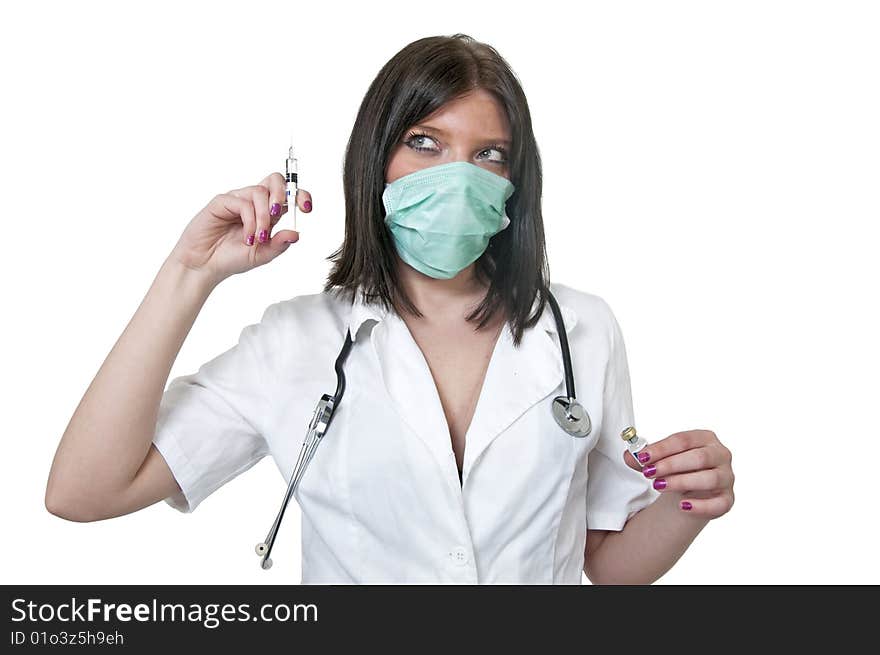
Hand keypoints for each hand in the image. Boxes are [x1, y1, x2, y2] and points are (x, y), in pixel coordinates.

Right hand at [169, 172, 312, 285]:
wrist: (205, 266)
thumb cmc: (231, 259)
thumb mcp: (262, 255)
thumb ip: (279, 244)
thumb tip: (296, 234)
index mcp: (267, 212)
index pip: (287, 194)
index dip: (300, 195)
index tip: (306, 208)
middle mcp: (253, 203)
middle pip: (274, 180)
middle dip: (282, 193)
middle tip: (278, 213)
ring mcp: (237, 200)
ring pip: (259, 192)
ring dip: (263, 216)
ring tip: (258, 237)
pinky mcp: (222, 202)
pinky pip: (242, 202)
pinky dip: (249, 220)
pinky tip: (247, 238)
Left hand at [624, 429, 734, 517]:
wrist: (691, 490)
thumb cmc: (677, 468)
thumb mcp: (661, 459)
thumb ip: (644, 457)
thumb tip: (629, 456)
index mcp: (705, 438)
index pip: (684, 440)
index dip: (662, 448)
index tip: (643, 457)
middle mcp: (721, 455)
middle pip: (699, 458)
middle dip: (670, 465)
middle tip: (649, 472)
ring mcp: (727, 478)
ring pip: (709, 479)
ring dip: (681, 482)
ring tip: (659, 486)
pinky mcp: (727, 499)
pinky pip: (718, 504)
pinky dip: (700, 506)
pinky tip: (682, 506)